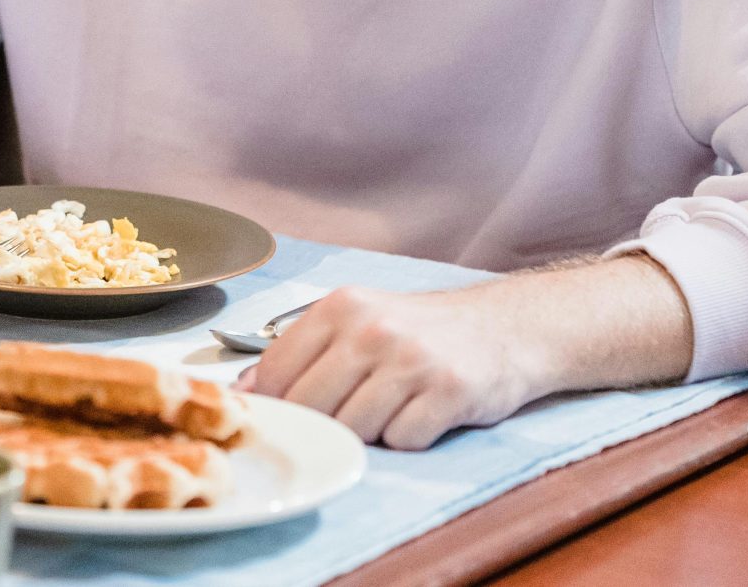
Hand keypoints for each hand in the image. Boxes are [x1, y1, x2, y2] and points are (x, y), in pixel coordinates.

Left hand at [235, 257, 693, 450]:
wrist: (504, 328)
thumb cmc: (420, 330)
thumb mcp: (357, 321)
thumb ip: (302, 350)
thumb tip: (243, 389)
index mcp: (341, 306)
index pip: (275, 371)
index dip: (275, 403)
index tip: (285, 416)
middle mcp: (372, 329)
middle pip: (311, 406)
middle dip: (323, 422)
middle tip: (351, 412)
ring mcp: (411, 360)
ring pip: (354, 429)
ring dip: (369, 430)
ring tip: (393, 405)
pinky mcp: (448, 392)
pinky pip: (402, 440)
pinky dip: (408, 437)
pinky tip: (423, 413)